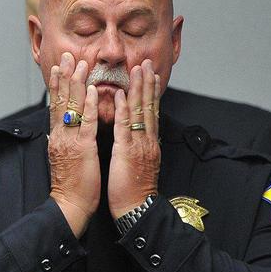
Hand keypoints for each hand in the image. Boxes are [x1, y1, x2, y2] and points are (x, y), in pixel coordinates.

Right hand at [48, 52, 99, 236]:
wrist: (69, 205)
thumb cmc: (70, 186)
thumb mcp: (63, 159)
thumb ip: (61, 142)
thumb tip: (58, 131)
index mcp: (58, 138)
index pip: (56, 105)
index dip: (57, 85)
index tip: (58, 67)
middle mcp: (61, 135)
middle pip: (61, 100)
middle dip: (64, 76)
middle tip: (67, 56)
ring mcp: (71, 140)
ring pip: (72, 106)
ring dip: (76, 83)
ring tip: (80, 63)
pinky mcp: (83, 148)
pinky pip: (87, 123)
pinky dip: (89, 105)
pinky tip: (92, 90)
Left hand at [108, 59, 161, 217]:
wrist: (137, 209)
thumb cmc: (133, 189)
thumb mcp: (138, 162)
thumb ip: (137, 146)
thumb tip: (136, 135)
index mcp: (148, 143)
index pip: (150, 112)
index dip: (150, 91)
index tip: (149, 74)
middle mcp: (147, 140)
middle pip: (148, 107)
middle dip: (147, 83)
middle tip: (146, 63)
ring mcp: (138, 145)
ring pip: (139, 112)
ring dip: (137, 89)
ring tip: (137, 70)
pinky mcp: (126, 153)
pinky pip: (125, 128)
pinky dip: (123, 111)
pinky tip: (120, 96)